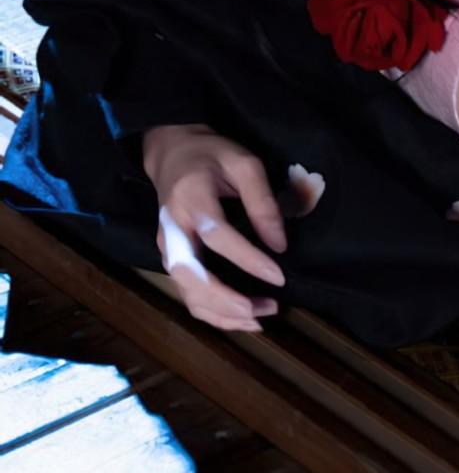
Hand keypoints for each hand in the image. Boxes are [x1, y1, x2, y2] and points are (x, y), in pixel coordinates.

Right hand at [142, 123, 286, 332]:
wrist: (171, 154)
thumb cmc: (211, 155)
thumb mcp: (243, 163)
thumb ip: (262, 201)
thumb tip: (279, 244)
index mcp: (190, 199)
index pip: (217, 236)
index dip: (248, 259)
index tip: (278, 276)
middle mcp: (172, 229)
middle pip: (191, 275)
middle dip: (228, 301)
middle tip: (268, 308)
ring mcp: (165, 248)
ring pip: (187, 293)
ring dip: (223, 313)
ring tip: (261, 317)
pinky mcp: (169, 261)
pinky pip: (187, 294)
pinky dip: (213, 313)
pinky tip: (240, 318)